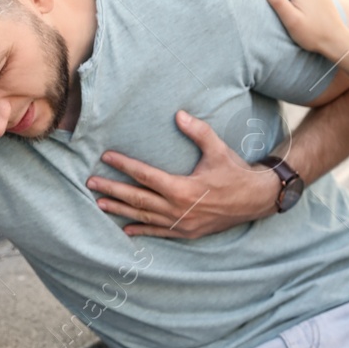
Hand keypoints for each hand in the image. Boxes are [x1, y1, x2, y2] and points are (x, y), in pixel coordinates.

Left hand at [89, 110, 277, 237]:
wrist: (257, 199)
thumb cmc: (236, 172)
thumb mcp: (218, 149)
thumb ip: (198, 131)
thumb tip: (179, 114)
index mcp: (182, 188)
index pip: (145, 176)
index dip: (124, 166)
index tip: (106, 158)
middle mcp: (178, 209)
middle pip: (137, 199)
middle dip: (112, 190)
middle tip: (91, 182)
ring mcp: (182, 224)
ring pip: (144, 217)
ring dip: (120, 210)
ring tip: (100, 203)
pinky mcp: (188, 233)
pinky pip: (160, 233)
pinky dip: (141, 231)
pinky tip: (126, 229)